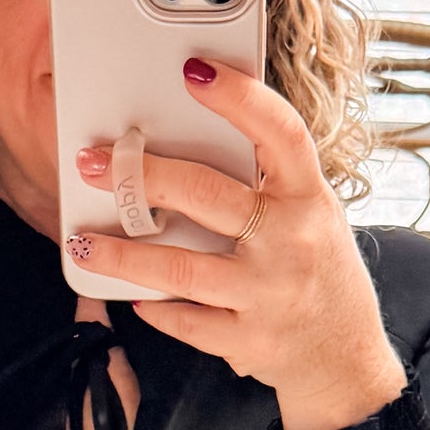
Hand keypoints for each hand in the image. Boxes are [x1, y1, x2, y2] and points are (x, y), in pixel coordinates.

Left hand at [68, 57, 406, 429]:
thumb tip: (195, 137)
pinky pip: (185, 321)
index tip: (195, 72)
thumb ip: (267, 182)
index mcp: (309, 198)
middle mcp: (290, 242)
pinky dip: (153, 308)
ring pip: (179, 269)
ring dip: (122, 255)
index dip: (240, 98)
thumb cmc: (319, 273)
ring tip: (83, 244)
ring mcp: (267, 294)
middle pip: (206, 195)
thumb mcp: (313, 215)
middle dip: (141, 177)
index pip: (280, 133)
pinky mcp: (246, 340)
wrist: (345, 357)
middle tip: (95, 164)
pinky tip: (132, 296)